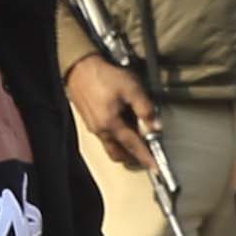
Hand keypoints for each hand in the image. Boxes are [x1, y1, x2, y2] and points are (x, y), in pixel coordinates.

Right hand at [67, 50, 157, 174]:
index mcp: (111, 124)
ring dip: (124, 148)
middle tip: (148, 155)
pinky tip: (124, 125)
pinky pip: (105, 137)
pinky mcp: (90, 121)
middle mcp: (100, 130)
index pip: (133, 146)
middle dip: (134, 157)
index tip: (155, 167)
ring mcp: (93, 127)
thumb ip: (145, 108)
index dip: (146, 157)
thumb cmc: (103, 75)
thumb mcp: (131, 88)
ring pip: (111, 147)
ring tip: (137, 139)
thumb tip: (156, 126)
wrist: (80, 67)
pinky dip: (116, 138)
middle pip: (119, 154)